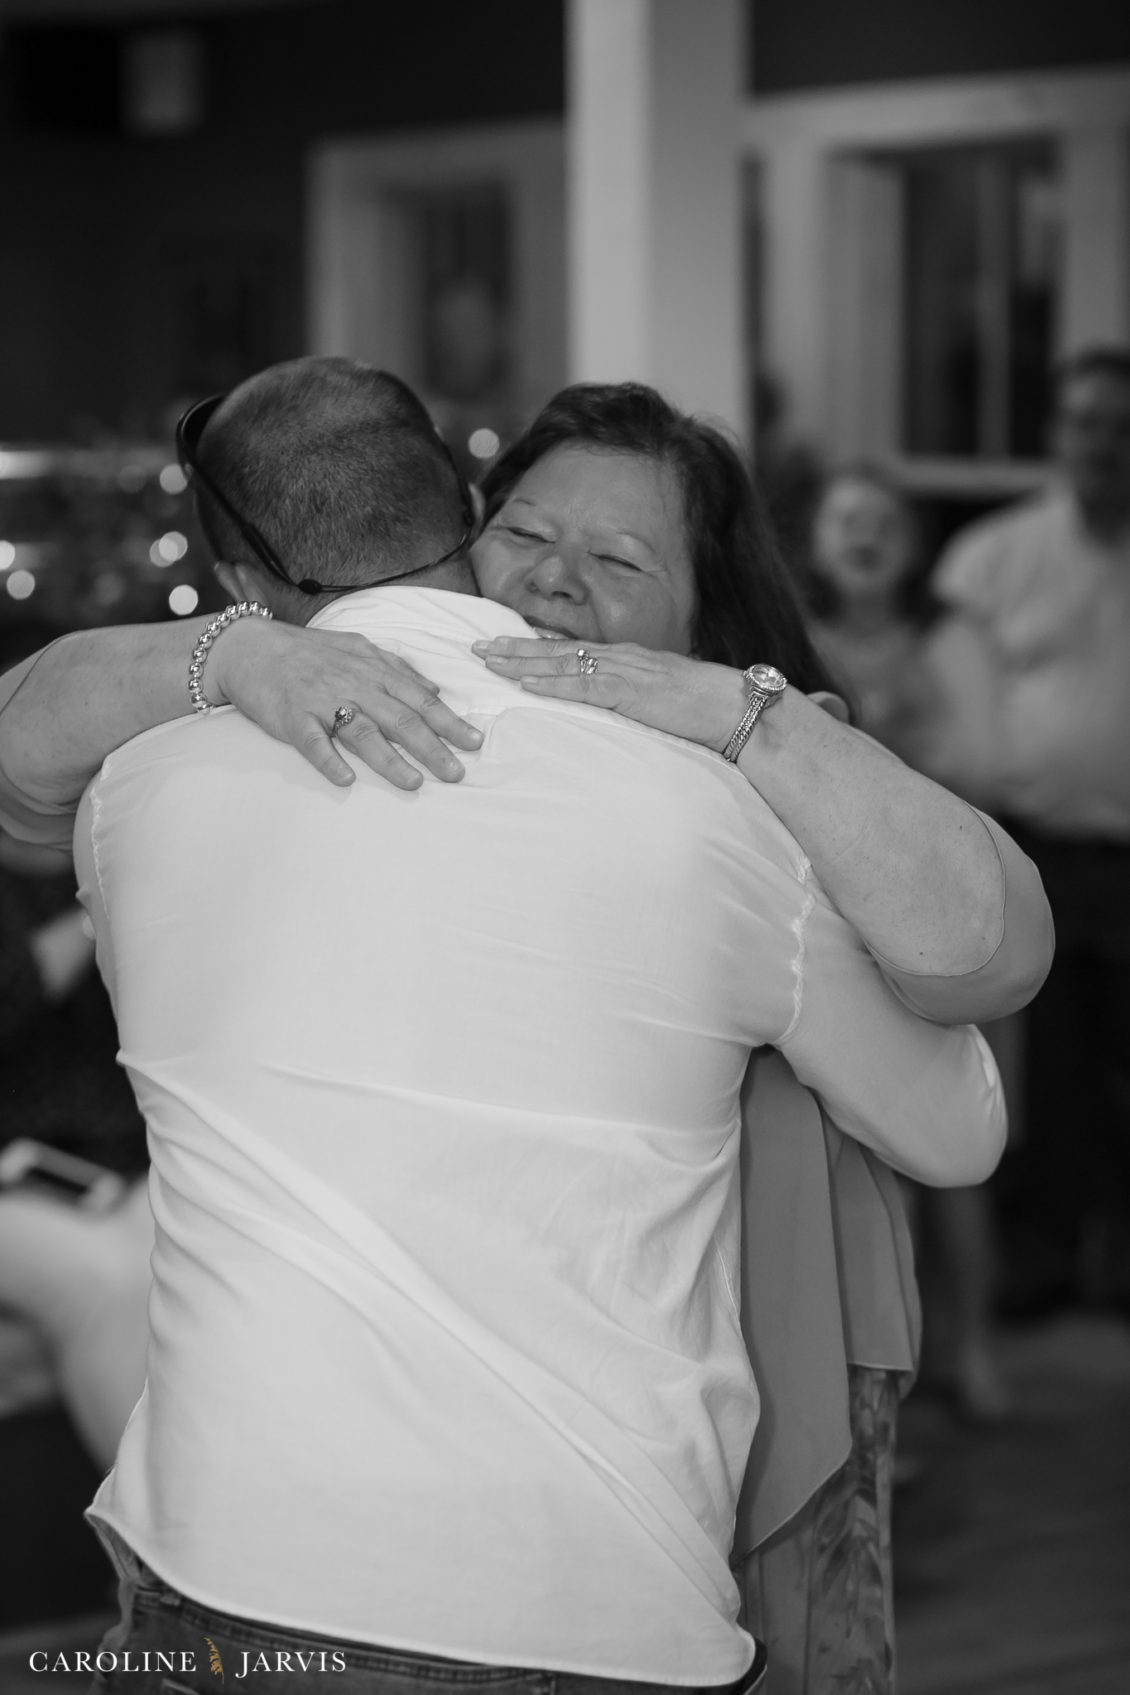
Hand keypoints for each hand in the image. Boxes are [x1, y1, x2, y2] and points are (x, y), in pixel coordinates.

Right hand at [211, 619, 482, 790]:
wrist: (249, 647)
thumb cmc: (307, 652)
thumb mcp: (358, 649)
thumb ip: (396, 668)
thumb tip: (434, 689)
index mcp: (372, 670)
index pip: (419, 699)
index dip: (449, 721)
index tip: (475, 742)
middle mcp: (353, 684)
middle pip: (400, 719)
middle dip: (432, 747)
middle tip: (456, 773)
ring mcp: (322, 701)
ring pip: (362, 732)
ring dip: (390, 760)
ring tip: (414, 784)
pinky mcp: (292, 717)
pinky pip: (313, 742)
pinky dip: (329, 760)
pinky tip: (345, 780)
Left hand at [471, 637, 745, 751]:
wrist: (733, 706)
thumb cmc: (702, 707)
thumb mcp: (659, 697)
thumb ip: (631, 696)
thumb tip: (611, 706)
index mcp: (626, 658)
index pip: (571, 650)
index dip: (533, 648)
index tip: (503, 647)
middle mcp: (620, 657)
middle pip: (557, 650)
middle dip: (515, 648)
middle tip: (477, 647)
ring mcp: (624, 671)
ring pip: (562, 663)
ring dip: (522, 662)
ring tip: (489, 661)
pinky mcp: (630, 691)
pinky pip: (583, 686)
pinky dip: (552, 684)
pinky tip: (527, 684)